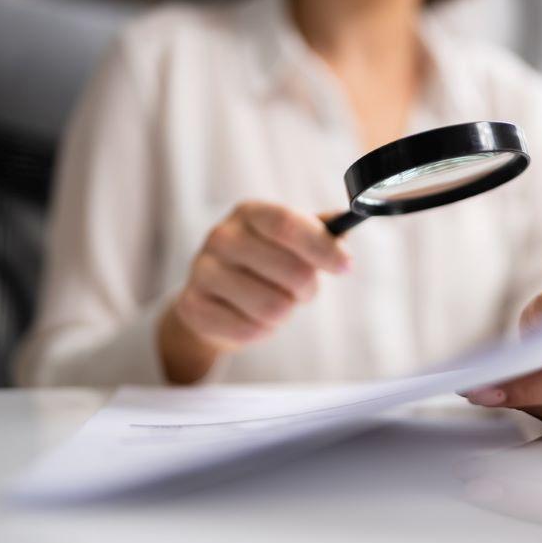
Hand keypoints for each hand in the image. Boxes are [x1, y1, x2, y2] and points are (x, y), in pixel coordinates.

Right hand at [159, 201, 350, 381]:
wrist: (213, 298)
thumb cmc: (264, 264)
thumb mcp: (291, 240)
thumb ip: (322, 230)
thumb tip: (349, 219)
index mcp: (250, 212)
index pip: (288, 223)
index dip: (321, 246)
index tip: (345, 266)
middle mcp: (221, 236)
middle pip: (290, 270)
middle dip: (308, 288)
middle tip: (303, 290)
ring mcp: (202, 271)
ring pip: (273, 306)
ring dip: (284, 311)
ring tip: (274, 302)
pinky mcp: (192, 307)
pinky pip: (249, 330)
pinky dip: (261, 330)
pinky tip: (250, 317)